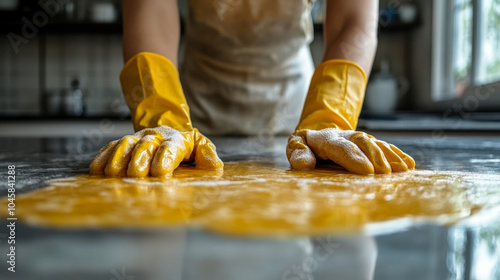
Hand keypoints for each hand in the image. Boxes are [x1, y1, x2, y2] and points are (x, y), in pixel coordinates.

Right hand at [89, 126, 222, 176]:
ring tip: (114, 175)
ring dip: (119, 160)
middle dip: (140, 161)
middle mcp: (154, 137)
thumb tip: (215, 165)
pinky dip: (102, 158)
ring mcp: (136, 139)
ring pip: (125, 145)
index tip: (160, 173)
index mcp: (176, 140)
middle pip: (145, 146)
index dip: (164, 159)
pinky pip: (110, 148)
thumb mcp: (200, 147)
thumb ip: (207, 154)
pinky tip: (96, 171)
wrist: (166, 128)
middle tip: (136, 177)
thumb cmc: (186, 146)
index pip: (170, 148)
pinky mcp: (122, 143)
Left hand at [287, 128, 414, 173]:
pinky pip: (384, 146)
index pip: (340, 147)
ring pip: (375, 143)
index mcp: (325, 139)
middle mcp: (345, 136)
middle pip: (362, 142)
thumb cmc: (305, 147)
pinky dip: (396, 155)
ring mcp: (358, 138)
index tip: (367, 171)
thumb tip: (304, 164)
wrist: (316, 134)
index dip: (354, 157)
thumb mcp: (295, 147)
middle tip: (385, 173)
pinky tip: (409, 165)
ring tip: (402, 170)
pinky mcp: (368, 144)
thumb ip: (298, 154)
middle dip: (375, 156)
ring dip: (389, 156)